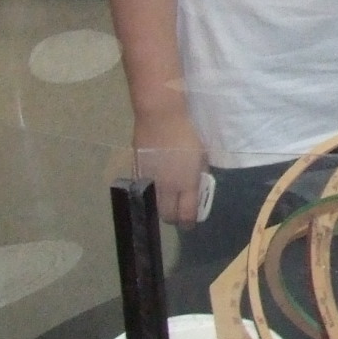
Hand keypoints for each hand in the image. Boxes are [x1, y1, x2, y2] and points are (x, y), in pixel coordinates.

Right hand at [135, 110, 209, 226]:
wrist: (160, 115)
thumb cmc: (187, 131)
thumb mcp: (201, 154)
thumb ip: (199, 173)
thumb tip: (197, 185)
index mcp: (186, 183)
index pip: (186, 214)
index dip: (188, 222)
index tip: (190, 223)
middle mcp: (167, 187)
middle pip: (167, 216)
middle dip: (173, 218)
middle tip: (178, 212)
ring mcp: (149, 180)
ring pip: (153, 205)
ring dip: (160, 206)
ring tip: (166, 200)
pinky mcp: (136, 171)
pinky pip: (143, 190)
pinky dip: (149, 192)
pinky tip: (154, 186)